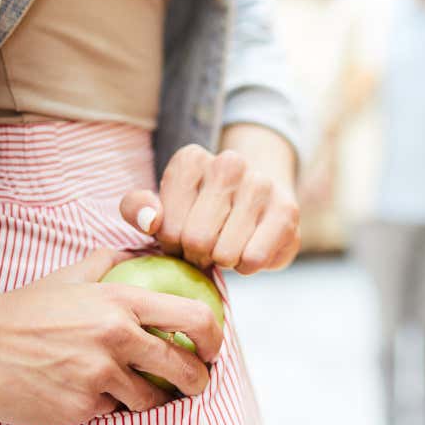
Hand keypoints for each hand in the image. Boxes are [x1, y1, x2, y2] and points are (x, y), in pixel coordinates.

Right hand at [0, 249, 223, 424]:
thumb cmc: (23, 310)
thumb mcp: (71, 277)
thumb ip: (112, 262)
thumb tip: (145, 252)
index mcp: (122, 300)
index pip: (195, 317)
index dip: (213, 338)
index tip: (210, 349)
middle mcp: (118, 337)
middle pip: (186, 369)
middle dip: (198, 382)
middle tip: (194, 384)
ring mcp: (101, 376)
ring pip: (153, 400)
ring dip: (152, 401)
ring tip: (141, 395)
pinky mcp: (82, 409)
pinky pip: (115, 415)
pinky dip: (113, 411)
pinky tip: (96, 400)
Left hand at [120, 141, 299, 273]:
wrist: (259, 201)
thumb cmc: (200, 210)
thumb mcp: (161, 207)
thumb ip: (137, 210)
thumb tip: (152, 222)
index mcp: (191, 159)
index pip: (167, 227)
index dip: (172, 244)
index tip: (183, 236)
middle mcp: (229, 163)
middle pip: (196, 240)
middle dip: (197, 255)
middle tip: (205, 248)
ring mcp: (261, 184)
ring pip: (226, 252)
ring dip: (223, 261)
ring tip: (227, 247)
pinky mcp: (287, 209)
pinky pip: (254, 259)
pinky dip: (248, 266)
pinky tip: (248, 250)